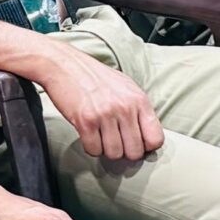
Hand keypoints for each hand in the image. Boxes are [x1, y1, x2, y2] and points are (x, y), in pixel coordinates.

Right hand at [34, 41, 163, 164]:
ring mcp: (105, 115)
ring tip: (101, 136)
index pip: (156, 139)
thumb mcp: (125, 87)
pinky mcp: (85, 122)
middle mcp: (124, 108)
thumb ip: (138, 109)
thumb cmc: (94, 76)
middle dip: (124, 151)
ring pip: (114, 154)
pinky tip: (89, 134)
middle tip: (116, 141)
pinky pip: (94, 150)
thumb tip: (147, 135)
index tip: (137, 143)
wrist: (64, 65)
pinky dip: (91, 146)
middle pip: (135, 152)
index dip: (146, 146)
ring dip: (106, 149)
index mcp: (139, 100)